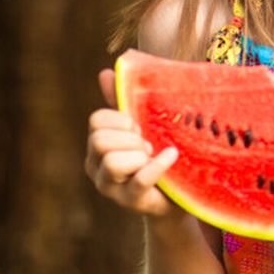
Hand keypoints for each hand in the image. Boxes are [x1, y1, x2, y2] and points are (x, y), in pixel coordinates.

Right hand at [85, 69, 181, 217]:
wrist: (178, 192)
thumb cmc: (158, 153)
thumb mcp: (142, 125)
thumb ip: (123, 101)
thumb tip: (105, 71)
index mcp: (96, 144)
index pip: (96, 120)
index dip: (122, 119)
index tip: (139, 126)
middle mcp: (96, 166)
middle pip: (101, 140)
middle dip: (130, 138)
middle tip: (147, 144)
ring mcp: (110, 187)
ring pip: (113, 161)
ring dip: (140, 155)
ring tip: (152, 157)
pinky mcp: (130, 201)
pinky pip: (140, 179)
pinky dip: (158, 164)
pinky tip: (171, 155)